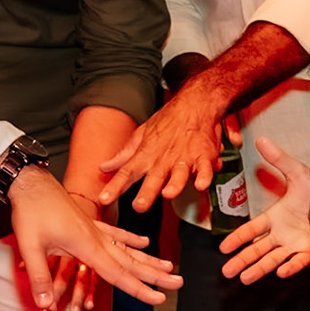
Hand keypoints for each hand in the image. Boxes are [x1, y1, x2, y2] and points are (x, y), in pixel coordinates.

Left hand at [8, 166, 178, 310]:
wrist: (30, 182)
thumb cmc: (29, 211)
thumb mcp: (29, 245)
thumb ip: (40, 276)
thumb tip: (45, 305)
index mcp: (86, 245)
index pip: (118, 273)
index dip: (139, 289)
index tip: (159, 299)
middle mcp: (96, 237)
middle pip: (131, 261)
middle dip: (155, 274)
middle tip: (179, 283)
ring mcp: (94, 228)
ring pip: (128, 248)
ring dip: (149, 259)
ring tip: (169, 266)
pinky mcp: (89, 221)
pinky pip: (116, 233)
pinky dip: (131, 239)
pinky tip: (144, 241)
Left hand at [97, 79, 225, 212]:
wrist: (194, 104)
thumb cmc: (168, 121)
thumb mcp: (141, 135)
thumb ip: (124, 155)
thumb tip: (104, 167)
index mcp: (147, 155)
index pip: (126, 172)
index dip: (115, 186)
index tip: (104, 199)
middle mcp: (164, 159)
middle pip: (153, 178)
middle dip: (146, 193)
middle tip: (139, 206)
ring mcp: (184, 158)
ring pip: (179, 174)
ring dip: (175, 184)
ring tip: (168, 194)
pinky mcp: (203, 156)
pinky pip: (205, 168)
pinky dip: (204, 176)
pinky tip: (201, 184)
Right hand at [218, 136, 309, 282]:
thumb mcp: (298, 172)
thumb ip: (279, 160)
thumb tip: (260, 140)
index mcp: (276, 217)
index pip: (252, 230)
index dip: (237, 238)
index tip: (223, 248)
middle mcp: (283, 234)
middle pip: (257, 250)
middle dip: (241, 260)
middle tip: (226, 272)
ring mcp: (296, 244)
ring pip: (272, 259)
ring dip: (258, 268)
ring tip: (243, 278)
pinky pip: (299, 261)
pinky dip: (290, 267)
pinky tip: (280, 272)